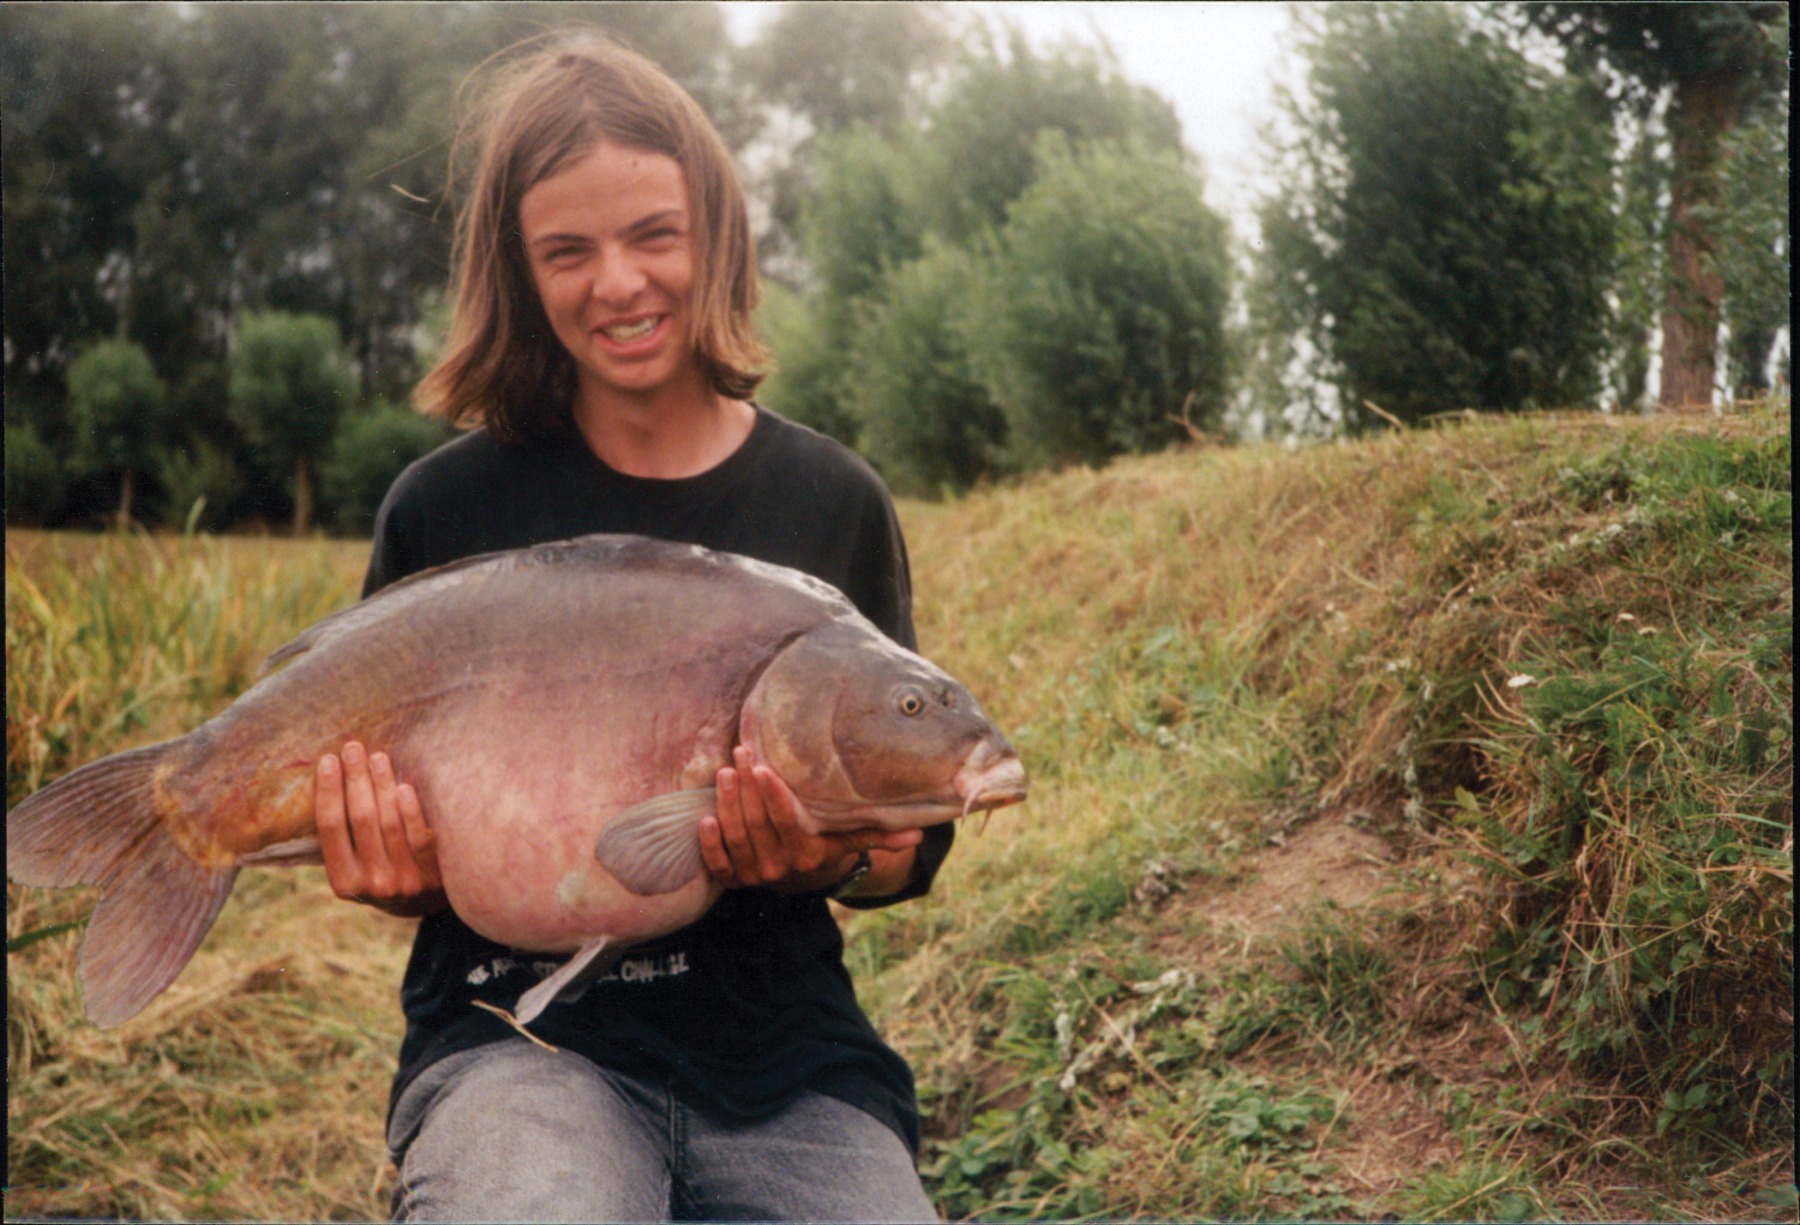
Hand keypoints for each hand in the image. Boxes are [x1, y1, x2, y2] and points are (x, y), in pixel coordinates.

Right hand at [315, 740, 447, 916]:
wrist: (425, 905)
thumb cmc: (382, 871)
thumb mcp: (356, 867)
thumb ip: (344, 837)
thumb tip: (331, 776)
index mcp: (343, 882)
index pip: (330, 828)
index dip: (328, 791)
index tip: (328, 760)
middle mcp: (371, 884)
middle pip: (361, 820)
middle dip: (355, 780)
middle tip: (353, 748)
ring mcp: (404, 882)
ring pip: (390, 824)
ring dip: (382, 786)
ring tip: (377, 758)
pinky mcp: (433, 877)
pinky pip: (420, 839)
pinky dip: (411, 812)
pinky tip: (404, 788)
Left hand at [700, 746, 921, 894]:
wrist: (799, 880)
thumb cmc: (824, 845)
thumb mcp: (849, 839)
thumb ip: (878, 833)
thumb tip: (920, 832)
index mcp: (807, 856)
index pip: (787, 824)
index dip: (774, 798)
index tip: (764, 768)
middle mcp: (779, 869)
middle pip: (758, 827)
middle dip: (747, 790)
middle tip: (741, 755)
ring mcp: (753, 875)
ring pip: (736, 839)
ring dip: (727, 806)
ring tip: (726, 772)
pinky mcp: (732, 879)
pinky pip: (717, 865)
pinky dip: (709, 845)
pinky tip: (703, 818)